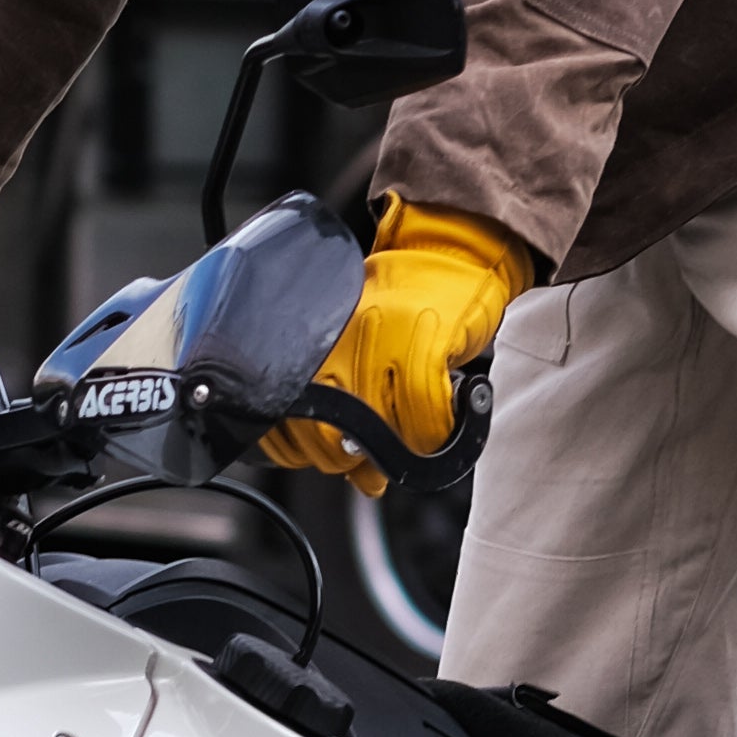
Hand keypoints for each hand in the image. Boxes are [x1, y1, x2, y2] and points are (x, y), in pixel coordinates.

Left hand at [269, 203, 534, 490]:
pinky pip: (422, 415)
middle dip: (351, 460)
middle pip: (326, 439)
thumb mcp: (369, 359)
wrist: (453, 257)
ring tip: (416, 435)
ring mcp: (378, 342)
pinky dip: (436, 431)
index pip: (284, 425)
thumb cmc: (410, 310)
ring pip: (373, 433)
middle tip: (376, 454)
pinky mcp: (421, 340)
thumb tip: (364, 480)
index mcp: (311, 349)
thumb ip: (355, 416)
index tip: (329, 457)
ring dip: (398, 451)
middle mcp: (336, 345)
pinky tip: (443, 422)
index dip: (304, 455)